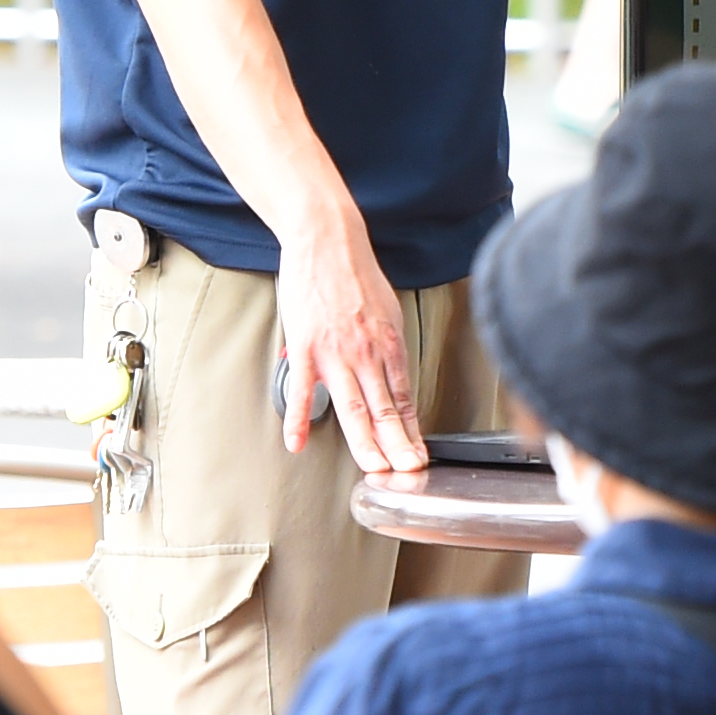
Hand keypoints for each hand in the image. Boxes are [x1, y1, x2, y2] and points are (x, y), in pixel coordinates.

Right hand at [278, 214, 430, 477]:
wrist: (327, 240)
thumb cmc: (355, 273)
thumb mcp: (384, 310)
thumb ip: (381, 344)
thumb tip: (377, 372)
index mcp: (389, 344)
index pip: (405, 399)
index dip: (413, 432)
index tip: (418, 456)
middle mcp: (368, 353)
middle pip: (386, 410)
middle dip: (399, 447)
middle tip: (409, 474)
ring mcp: (336, 352)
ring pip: (353, 408)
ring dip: (366, 443)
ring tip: (375, 469)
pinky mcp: (306, 346)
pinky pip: (302, 390)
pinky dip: (298, 419)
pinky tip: (297, 442)